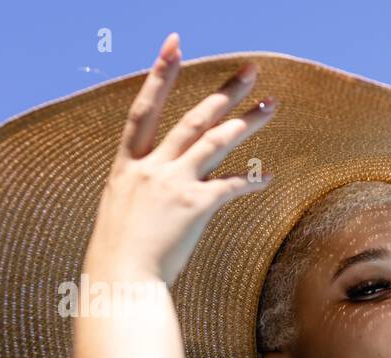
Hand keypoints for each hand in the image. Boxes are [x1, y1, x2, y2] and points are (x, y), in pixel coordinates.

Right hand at [83, 33, 276, 284]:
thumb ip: (139, 194)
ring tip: (271, 105)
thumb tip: (153, 195)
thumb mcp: (122, 214)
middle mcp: (150, 168)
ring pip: (215, 141)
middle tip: (249, 69)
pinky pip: (230, 186)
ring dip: (247, 122)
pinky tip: (267, 175)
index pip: (144, 109)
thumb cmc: (119, 256)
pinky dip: (250, 180)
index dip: (159, 74)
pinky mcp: (194, 206)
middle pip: (192, 118)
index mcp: (127, 166)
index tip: (174, 45)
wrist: (120, 279)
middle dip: (223, 91)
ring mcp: (173, 184)